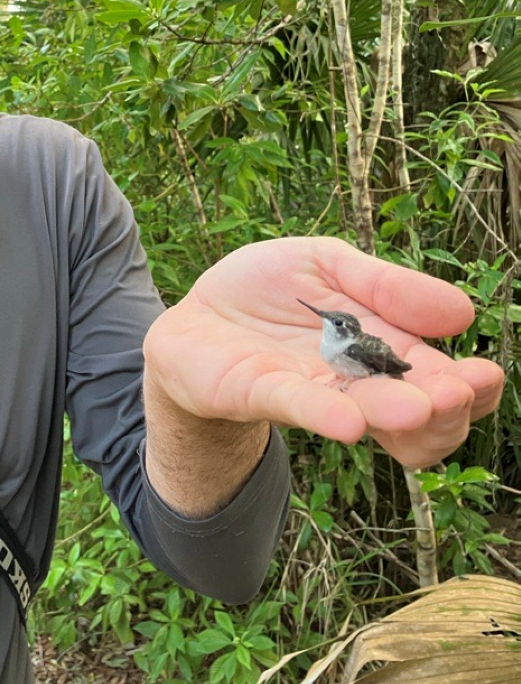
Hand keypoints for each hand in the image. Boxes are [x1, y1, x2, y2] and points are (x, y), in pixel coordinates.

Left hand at [143, 236, 503, 466]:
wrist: (198, 313)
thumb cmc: (268, 292)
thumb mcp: (329, 265)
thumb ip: (386, 285)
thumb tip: (462, 312)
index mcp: (387, 349)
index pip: (445, 381)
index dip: (472, 387)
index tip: (484, 374)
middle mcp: (358, 384)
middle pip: (420, 415)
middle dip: (444, 406)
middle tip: (455, 390)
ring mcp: (310, 394)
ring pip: (365, 417)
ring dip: (394, 413)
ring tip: (418, 406)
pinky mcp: (258, 392)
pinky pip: (297, 406)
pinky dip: (324, 412)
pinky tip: (348, 418)